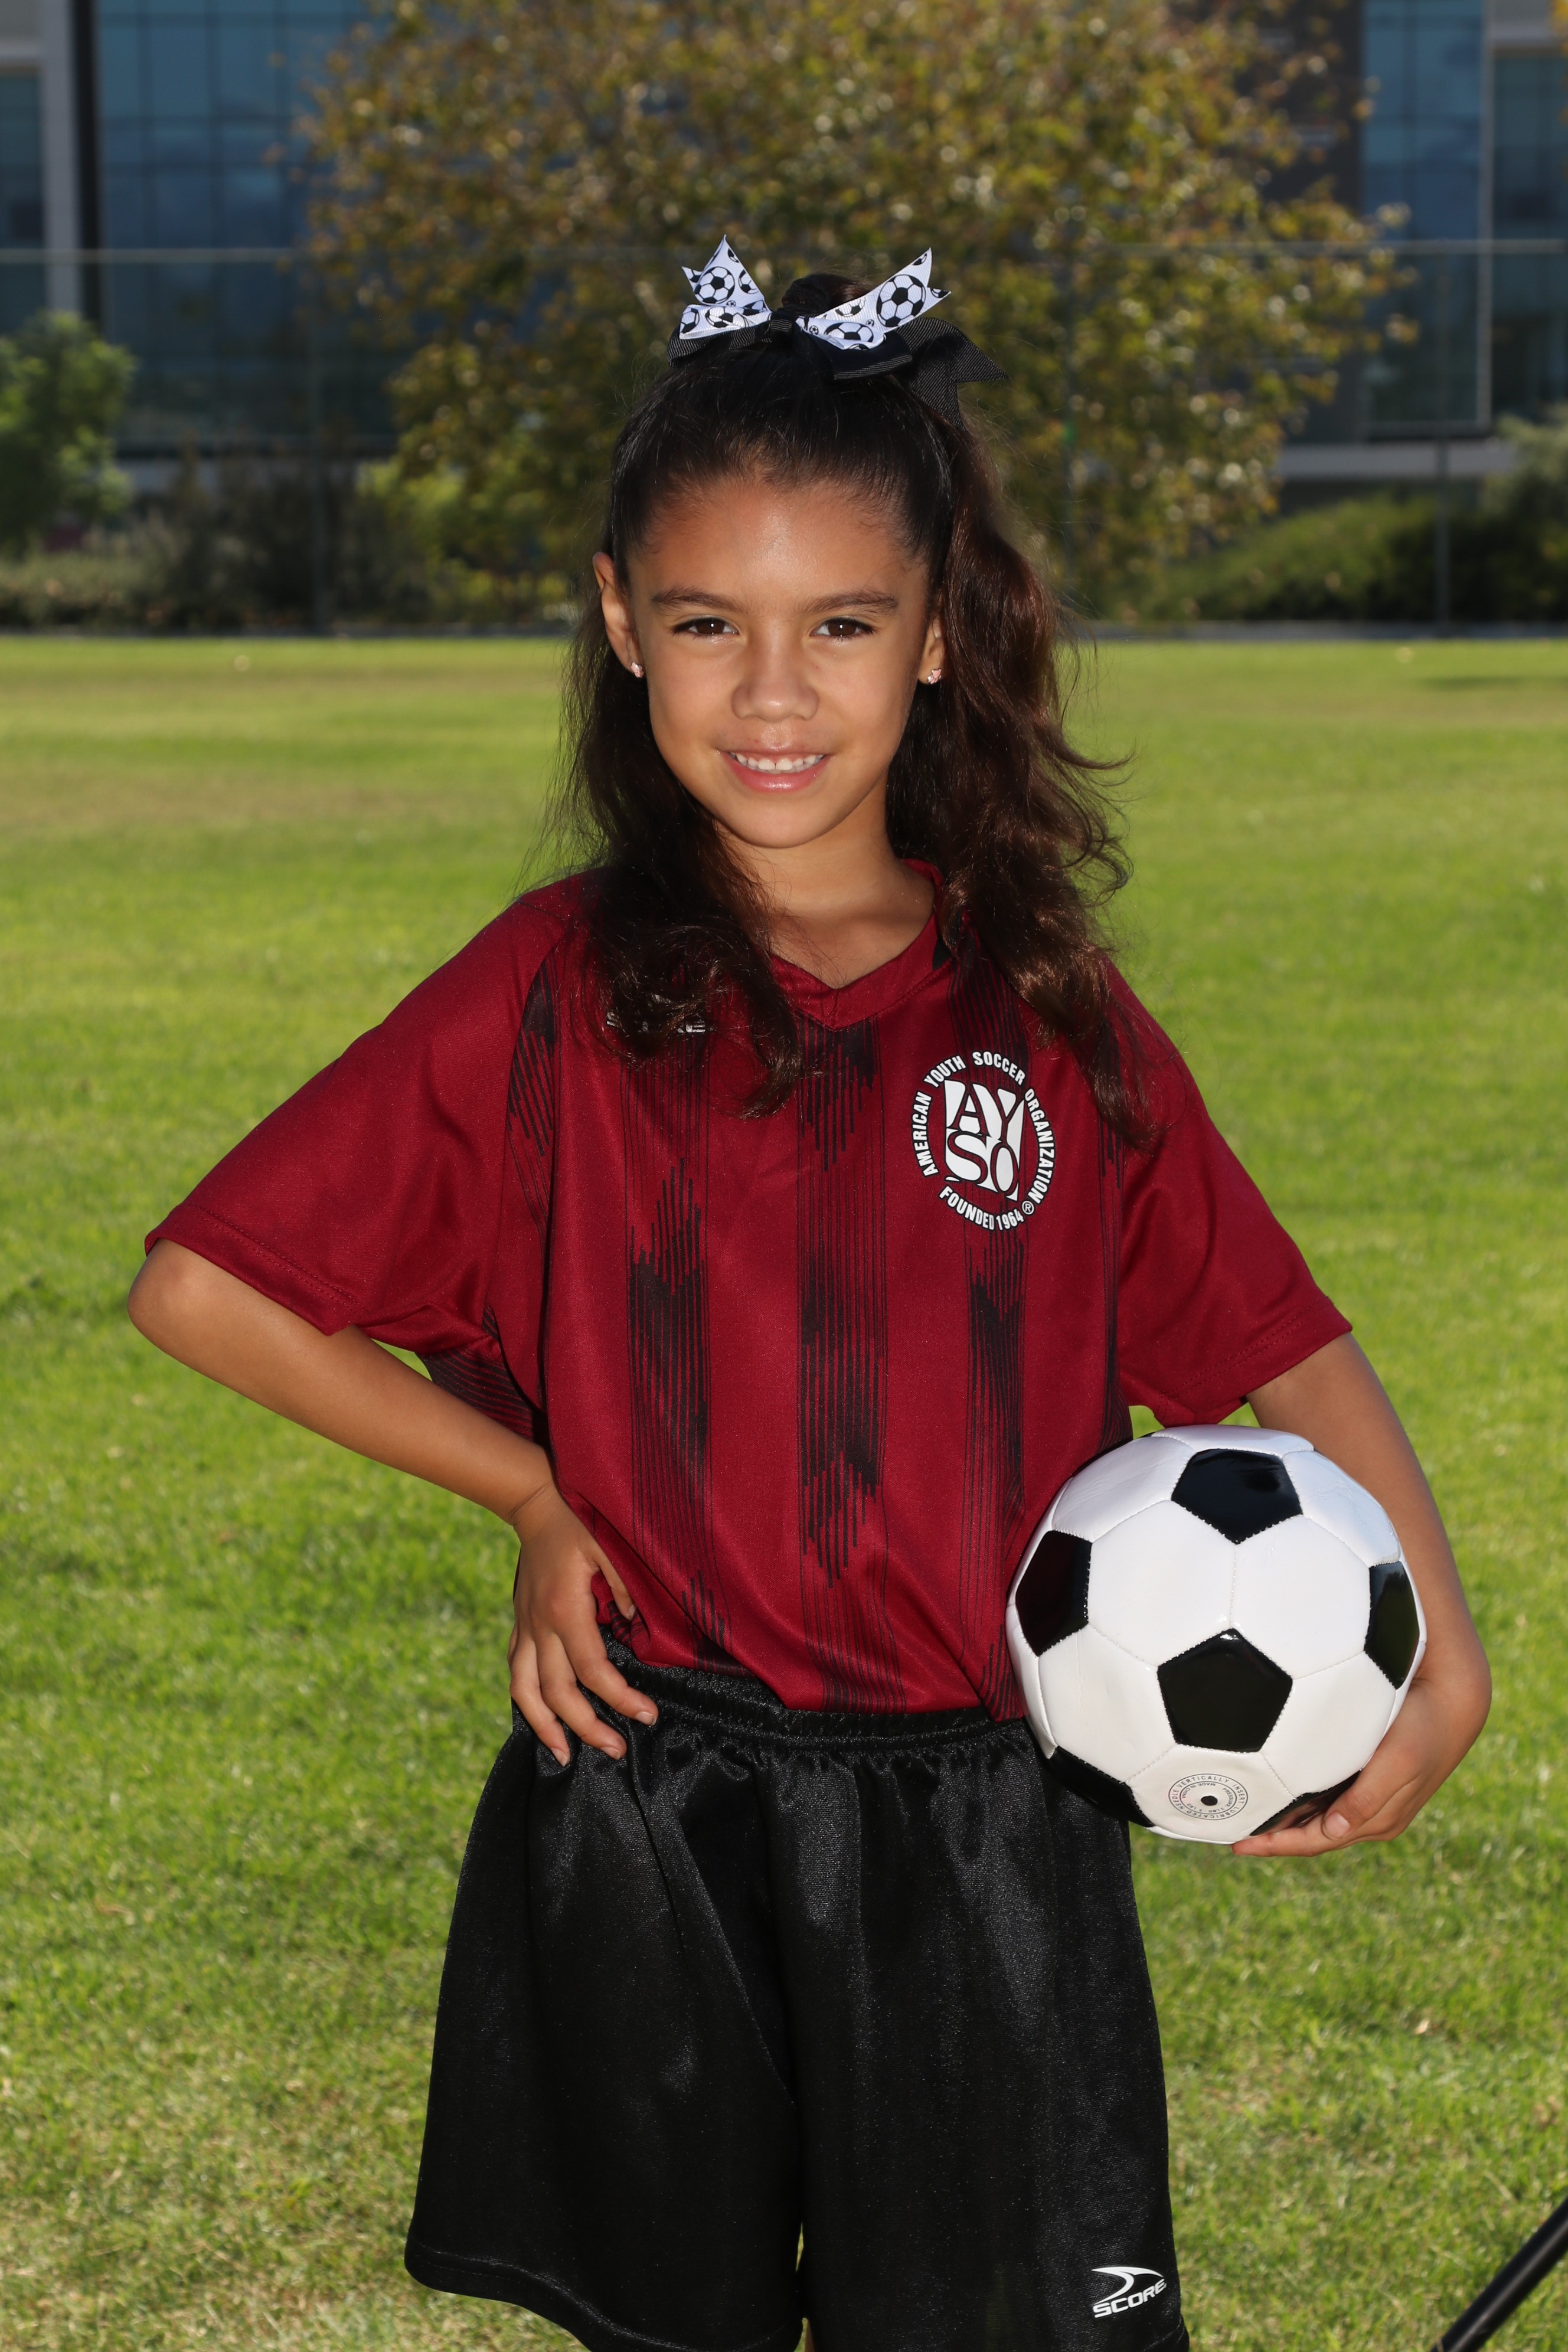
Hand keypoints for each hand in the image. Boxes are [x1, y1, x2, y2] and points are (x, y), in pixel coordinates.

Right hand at [507, 1483, 656, 1764]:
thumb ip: (625, 1587)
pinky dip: (526, 1699)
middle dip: (586, 1727)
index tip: (648, 1716)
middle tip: (617, 1750)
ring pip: (524, 1690)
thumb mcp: (611, 1544)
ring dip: (543, 1726)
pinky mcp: (520, 1621)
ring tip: (565, 1756)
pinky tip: (541, 1717)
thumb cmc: (579, 1519)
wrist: (535, 1500)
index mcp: (565, 1609)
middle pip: (557, 1692)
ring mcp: (525, 1625)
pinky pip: (516, 1670)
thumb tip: (636, 1628)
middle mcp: (539, 1624)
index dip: (620, 1699)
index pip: (593, 1671)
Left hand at [1230, 1646, 1490, 1858]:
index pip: (1316, 1841)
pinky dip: (1299, 1799)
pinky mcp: (1367, 1776)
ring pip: (1317, 1817)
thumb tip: (1332, 1832)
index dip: (1276, 1845)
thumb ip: (1365, 1798)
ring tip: (1245, 1815)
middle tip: (1230, 1830)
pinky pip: (1325, 1796)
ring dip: (1284, 1820)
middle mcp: (1369, 1815)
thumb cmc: (1422, 1731)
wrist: (1454, 1703)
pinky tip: (1277, 1789)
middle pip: (1312, 1834)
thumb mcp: (1396, 1763)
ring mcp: (1369, 1797)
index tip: (1238, 1846)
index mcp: (1376, 1820)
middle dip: (1273, 1837)